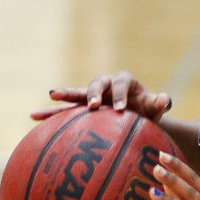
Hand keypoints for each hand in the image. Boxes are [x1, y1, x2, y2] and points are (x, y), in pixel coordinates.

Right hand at [34, 72, 170, 120]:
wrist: (136, 117)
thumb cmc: (147, 112)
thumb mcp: (155, 109)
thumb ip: (159, 104)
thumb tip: (165, 99)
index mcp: (124, 81)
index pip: (120, 84)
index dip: (119, 95)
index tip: (119, 110)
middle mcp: (105, 85)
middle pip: (96, 83)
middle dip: (93, 93)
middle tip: (93, 106)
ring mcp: (92, 95)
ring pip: (77, 93)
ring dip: (65, 94)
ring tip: (52, 96)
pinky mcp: (81, 108)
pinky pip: (64, 110)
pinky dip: (51, 112)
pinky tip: (34, 118)